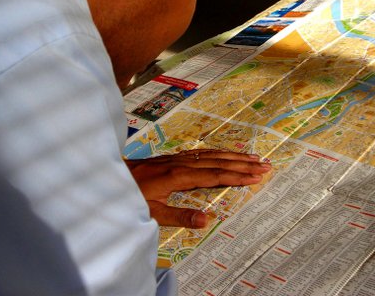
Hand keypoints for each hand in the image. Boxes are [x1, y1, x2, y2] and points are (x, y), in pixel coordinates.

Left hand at [125, 149, 271, 227]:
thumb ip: (179, 216)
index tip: (257, 176)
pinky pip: (201, 152)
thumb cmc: (128, 196)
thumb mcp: (150, 212)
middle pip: (218, 162)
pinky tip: (224, 154)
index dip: (237, 176)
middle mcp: (181, 163)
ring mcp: (177, 158)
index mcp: (178, 175)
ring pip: (211, 154)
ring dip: (233, 156)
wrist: (109, 176)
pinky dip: (217, 153)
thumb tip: (207, 220)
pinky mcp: (172, 158)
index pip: (215, 175)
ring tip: (253, 157)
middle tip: (265, 165)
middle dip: (242, 164)